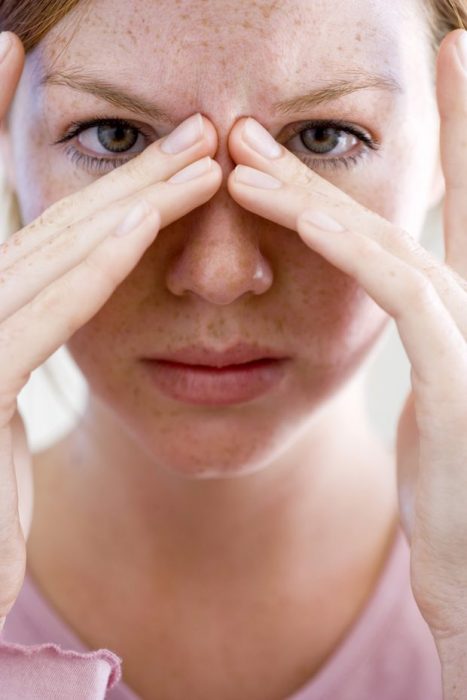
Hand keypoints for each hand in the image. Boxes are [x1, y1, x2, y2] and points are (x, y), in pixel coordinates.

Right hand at [0, 32, 221, 630]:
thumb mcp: (2, 420)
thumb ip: (22, 348)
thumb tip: (62, 307)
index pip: (28, 230)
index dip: (46, 152)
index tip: (110, 115)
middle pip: (51, 231)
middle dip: (129, 175)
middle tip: (195, 130)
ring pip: (50, 258)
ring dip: (129, 204)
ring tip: (197, 157)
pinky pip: (41, 320)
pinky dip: (91, 271)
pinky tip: (140, 226)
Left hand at [226, 28, 466, 649]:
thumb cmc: (453, 489)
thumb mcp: (436, 397)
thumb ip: (424, 335)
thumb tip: (399, 297)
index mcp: (463, 312)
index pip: (446, 207)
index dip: (433, 136)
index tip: (405, 85)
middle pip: (391, 213)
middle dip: (319, 164)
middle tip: (258, 122)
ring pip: (383, 238)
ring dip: (307, 193)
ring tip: (244, 155)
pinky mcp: (457, 370)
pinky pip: (394, 287)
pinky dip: (343, 245)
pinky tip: (294, 212)